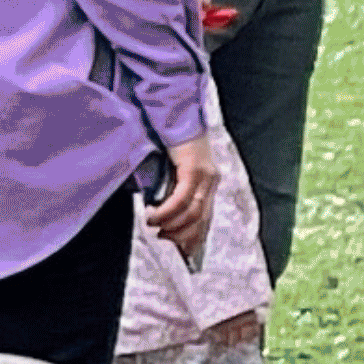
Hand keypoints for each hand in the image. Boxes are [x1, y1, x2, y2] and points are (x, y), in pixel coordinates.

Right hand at [142, 134, 221, 257]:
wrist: (174, 111)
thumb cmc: (168, 138)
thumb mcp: (173, 166)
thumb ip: (172, 185)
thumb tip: (159, 209)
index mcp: (209, 181)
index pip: (206, 217)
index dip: (195, 237)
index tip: (183, 252)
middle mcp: (211, 180)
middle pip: (201, 220)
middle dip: (183, 236)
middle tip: (165, 243)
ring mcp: (204, 175)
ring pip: (192, 213)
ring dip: (171, 225)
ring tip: (155, 230)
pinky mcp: (193, 169)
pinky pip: (181, 199)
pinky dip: (166, 211)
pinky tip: (153, 216)